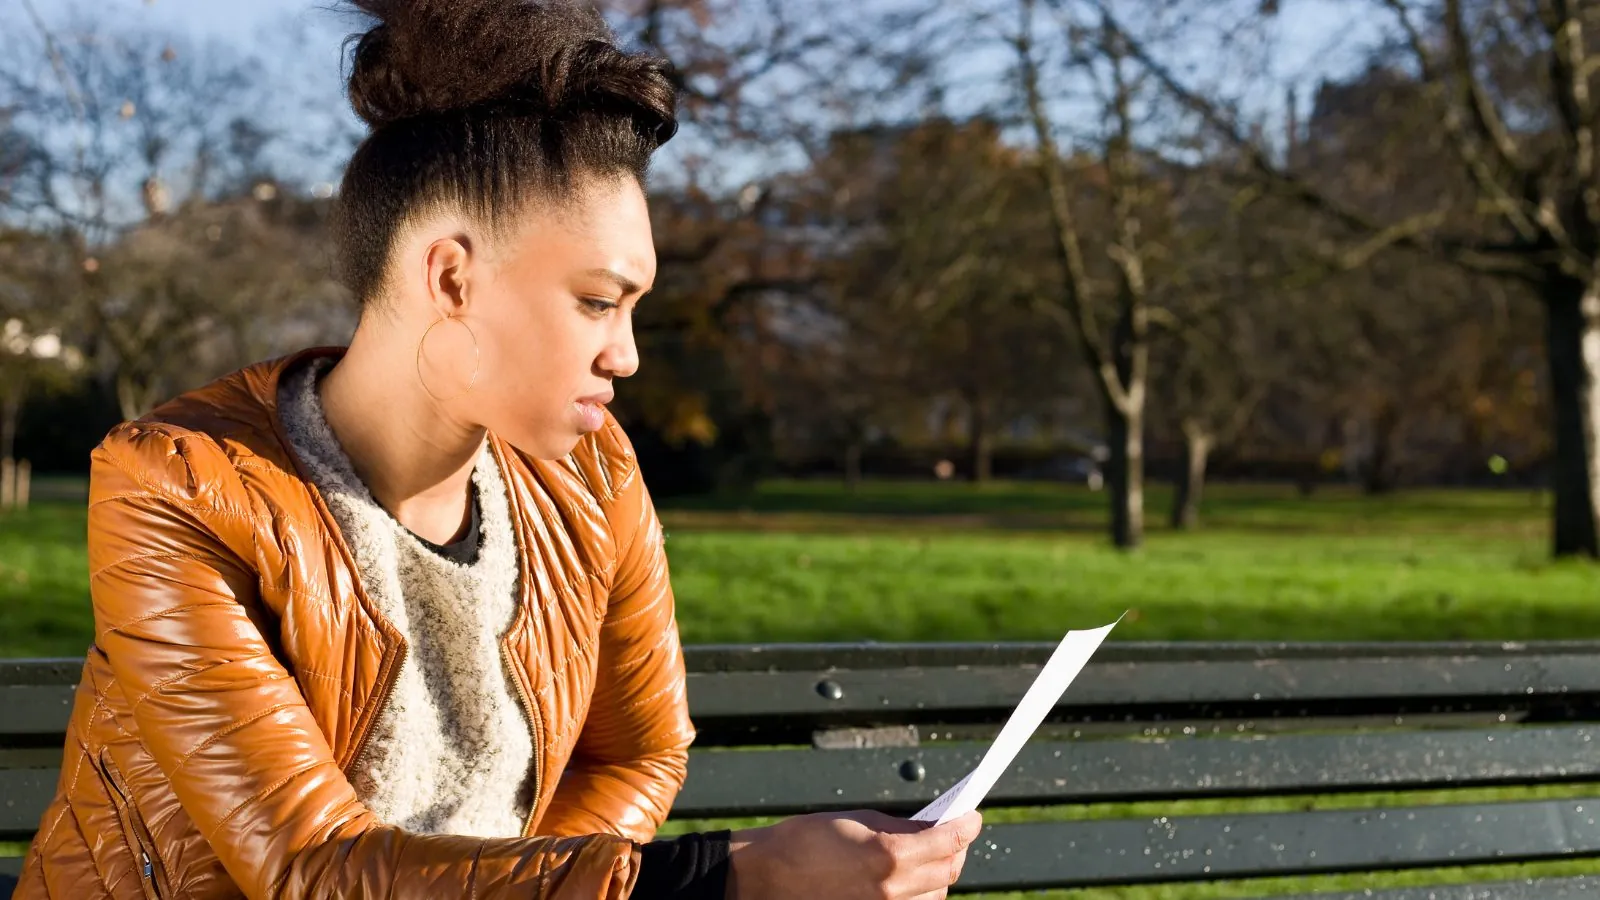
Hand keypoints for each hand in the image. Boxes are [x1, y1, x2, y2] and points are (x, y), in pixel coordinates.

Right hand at [724, 809, 982, 899]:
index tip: (973, 817)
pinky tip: (911, 885)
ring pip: (935, 898)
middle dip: (954, 851)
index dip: (967, 826)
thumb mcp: (858, 820)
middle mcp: (894, 891)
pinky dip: (919, 898)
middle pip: (948, 872)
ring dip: (938, 878)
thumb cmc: (805, 841)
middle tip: (952, 837)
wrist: (767, 878)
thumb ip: (901, 827)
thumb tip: (932, 827)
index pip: (949, 841)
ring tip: (929, 862)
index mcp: (891, 855)